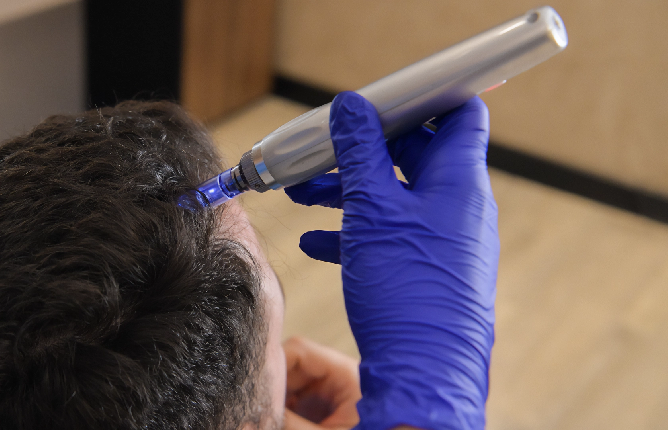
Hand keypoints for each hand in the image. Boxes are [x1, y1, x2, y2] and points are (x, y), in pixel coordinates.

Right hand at [285, 92, 498, 429]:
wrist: (424, 372)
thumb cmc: (407, 288)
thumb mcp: (373, 209)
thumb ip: (360, 153)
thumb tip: (351, 107)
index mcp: (458, 180)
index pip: (459, 116)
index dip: (423, 101)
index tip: (381, 102)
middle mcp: (459, 207)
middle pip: (414, 156)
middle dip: (363, 152)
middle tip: (323, 153)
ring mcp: (446, 239)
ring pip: (395, 198)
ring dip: (349, 193)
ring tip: (303, 196)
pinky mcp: (429, 268)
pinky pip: (392, 236)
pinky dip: (356, 231)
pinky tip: (315, 243)